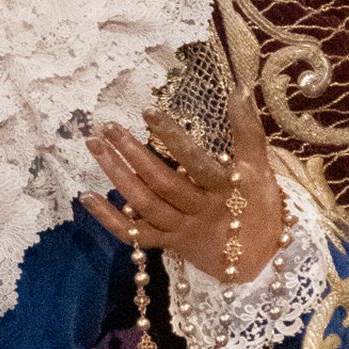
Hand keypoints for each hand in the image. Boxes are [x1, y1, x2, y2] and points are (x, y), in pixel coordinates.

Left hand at [82, 92, 284, 280]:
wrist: (262, 260)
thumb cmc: (260, 205)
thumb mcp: (260, 168)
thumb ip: (248, 130)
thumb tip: (239, 88)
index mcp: (224, 189)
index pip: (195, 162)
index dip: (172, 138)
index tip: (148, 112)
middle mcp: (200, 210)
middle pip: (162, 183)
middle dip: (132, 154)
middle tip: (107, 127)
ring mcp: (181, 229)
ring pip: (145, 204)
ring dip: (117, 176)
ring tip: (95, 146)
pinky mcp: (168, 244)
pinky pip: (134, 234)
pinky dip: (108, 218)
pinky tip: (86, 196)